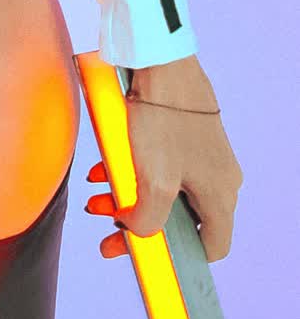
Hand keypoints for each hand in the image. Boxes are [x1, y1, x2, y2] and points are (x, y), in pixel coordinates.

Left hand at [84, 56, 242, 261]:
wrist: (159, 60)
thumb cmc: (162, 118)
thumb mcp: (154, 180)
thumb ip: (147, 219)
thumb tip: (136, 231)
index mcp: (221, 195)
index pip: (213, 247)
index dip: (178, 258)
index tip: (144, 256)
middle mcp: (218, 177)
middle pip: (179, 218)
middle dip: (138, 222)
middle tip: (106, 223)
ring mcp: (201, 154)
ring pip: (164, 189)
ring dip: (129, 196)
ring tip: (97, 194)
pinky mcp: (183, 133)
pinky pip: (158, 164)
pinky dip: (132, 171)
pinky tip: (103, 167)